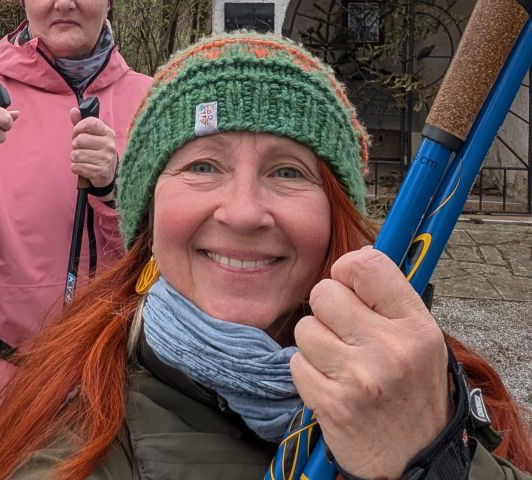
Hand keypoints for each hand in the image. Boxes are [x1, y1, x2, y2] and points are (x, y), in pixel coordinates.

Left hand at [70, 108, 117, 194]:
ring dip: (75, 158)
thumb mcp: (92, 136)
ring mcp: (107, 159)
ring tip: (83, 160)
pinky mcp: (102, 172)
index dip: (78, 127)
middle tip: (81, 150)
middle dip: (75, 146)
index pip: (91, 123)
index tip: (76, 133)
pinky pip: (77, 167)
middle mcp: (109, 145)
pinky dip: (76, 168)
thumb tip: (73, 110)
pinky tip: (84, 168)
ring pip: (76, 154)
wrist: (107, 174)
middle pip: (80, 140)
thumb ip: (81, 123)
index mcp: (108, 133)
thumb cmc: (97, 152)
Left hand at [290, 246, 450, 479]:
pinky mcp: (332, 404)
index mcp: (414, 326)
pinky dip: (308, 372)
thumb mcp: (420, 340)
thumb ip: (388, 298)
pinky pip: (296, 363)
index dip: (347, 270)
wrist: (416, 460)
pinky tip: (332, 385)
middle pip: (324, 292)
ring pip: (305, 328)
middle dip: (327, 309)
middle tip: (344, 332)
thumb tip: (356, 256)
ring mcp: (359, 378)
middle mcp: (389, 349)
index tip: (349, 286)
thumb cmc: (412, 391)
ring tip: (341, 363)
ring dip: (316, 343)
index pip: (366, 265)